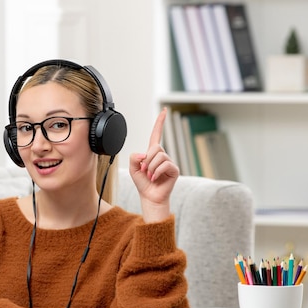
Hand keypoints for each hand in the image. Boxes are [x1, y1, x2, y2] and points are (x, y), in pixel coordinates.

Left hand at [128, 107, 178, 221]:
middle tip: (145, 171)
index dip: (160, 123)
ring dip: (150, 167)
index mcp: (152, 153)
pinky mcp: (174, 170)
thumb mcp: (133, 168)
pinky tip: (155, 178)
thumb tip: (145, 153)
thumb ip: (134, 157)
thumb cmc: (142, 183)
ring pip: (159, 156)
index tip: (164, 111)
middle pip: (155, 147)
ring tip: (150, 176)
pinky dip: (156, 172)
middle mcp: (162, 156)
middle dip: (147, 160)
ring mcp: (169, 162)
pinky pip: (164, 165)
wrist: (149, 197)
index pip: (156, 134)